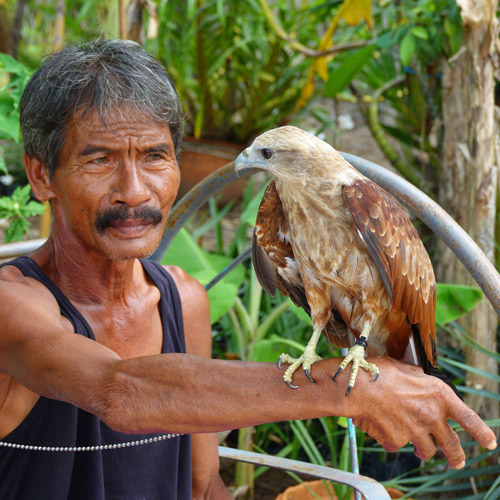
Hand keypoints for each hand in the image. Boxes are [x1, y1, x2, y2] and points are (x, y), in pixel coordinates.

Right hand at [346, 357, 496, 468]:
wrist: (358, 387)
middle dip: (457, 456)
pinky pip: (399, 445)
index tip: (489, 443)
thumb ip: (421, 380)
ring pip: (427, 450)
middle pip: (452, 444)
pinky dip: (395, 441)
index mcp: (438, 394)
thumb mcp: (406, 369)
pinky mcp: (399, 441)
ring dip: (424, 450)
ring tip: (419, 449)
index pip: (468, 418)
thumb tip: (423, 382)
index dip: (482, 432)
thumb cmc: (378, 372)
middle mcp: (432, 415)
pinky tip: (385, 429)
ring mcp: (416, 431)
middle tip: (457, 460)